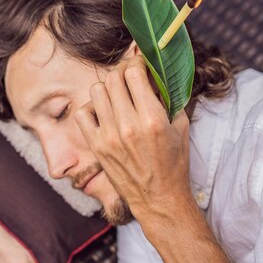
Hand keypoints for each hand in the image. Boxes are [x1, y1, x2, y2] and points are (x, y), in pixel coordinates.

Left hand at [74, 52, 192, 220]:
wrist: (158, 199)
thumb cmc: (174, 164)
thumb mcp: (180, 127)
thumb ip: (169, 99)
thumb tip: (157, 76)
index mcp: (152, 119)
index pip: (134, 73)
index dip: (137, 63)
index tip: (141, 65)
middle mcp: (127, 126)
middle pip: (113, 78)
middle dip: (123, 72)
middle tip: (130, 77)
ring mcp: (108, 136)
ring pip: (97, 90)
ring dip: (108, 88)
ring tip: (118, 95)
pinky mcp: (96, 147)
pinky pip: (82, 113)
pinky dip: (92, 108)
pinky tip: (104, 113)